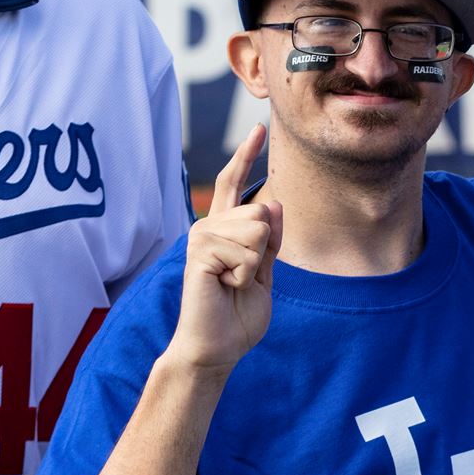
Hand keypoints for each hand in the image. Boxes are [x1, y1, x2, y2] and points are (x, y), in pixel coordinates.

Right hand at [167, 124, 282, 375]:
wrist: (217, 346)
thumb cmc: (237, 315)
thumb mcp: (266, 274)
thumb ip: (272, 241)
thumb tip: (273, 203)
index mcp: (225, 230)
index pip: (234, 184)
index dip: (246, 155)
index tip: (259, 127)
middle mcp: (209, 227)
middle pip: (261, 211)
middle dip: (266, 249)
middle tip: (242, 278)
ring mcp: (202, 237)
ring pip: (257, 229)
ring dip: (255, 265)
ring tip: (232, 283)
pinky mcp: (199, 252)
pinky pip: (247, 251)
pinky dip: (246, 275)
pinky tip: (225, 287)